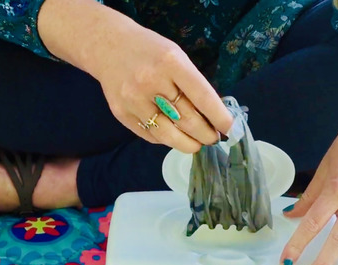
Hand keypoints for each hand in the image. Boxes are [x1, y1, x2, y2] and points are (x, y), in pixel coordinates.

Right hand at [91, 24, 233, 152]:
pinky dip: (166, 139)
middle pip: (187, 120)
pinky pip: (151, 136)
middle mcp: (151, 81)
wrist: (109, 47)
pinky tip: (173, 134)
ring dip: (188, 144)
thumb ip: (192, 84)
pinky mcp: (121, 114)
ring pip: (168, 135)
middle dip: (206, 134)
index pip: (202, 96)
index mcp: (171, 62)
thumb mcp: (176, 56)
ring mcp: (133, 100)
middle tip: (213, 138)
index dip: (219, 117)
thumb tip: (213, 116)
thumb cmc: (150, 51)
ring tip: (197, 144)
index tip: (229, 128)